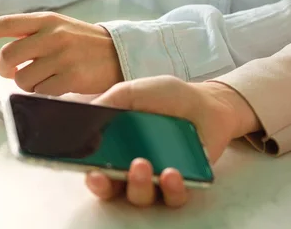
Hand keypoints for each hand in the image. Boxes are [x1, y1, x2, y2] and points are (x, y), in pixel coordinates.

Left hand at [0, 12, 122, 94]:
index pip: (5, 23)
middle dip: (6, 69)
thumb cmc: (79, 40)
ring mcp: (63, 56)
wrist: (119, 53)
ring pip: (22, 79)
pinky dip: (43, 93)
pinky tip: (57, 85)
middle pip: (8, 56)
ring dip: (27, 84)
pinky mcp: (72, 78)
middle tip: (16, 70)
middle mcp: (52, 35)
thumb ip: (18, 25)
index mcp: (44, 20)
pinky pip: (40, 93)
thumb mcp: (52, 24)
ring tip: (45, 77)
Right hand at [80, 76, 260, 207]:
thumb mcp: (131, 92)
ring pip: (140, 198)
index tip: (90, 171)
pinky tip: (172, 172)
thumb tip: (84, 117)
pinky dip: (171, 189)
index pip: (94, 169)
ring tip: (143, 165)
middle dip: (106, 185)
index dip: (90, 174)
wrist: (205, 102)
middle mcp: (130, 168)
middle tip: (107, 173)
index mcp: (113, 148)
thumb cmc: (164, 97)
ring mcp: (156, 179)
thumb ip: (107, 103)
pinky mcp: (182, 186)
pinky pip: (173, 198)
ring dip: (138, 186)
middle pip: (111, 190)